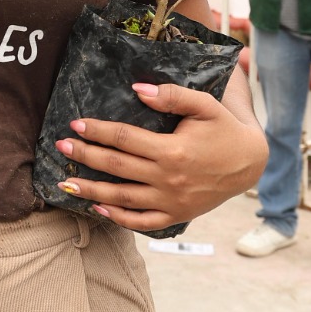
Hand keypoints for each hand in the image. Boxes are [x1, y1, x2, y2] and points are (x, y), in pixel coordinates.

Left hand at [54, 83, 265, 232]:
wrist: (249, 163)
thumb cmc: (223, 129)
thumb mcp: (204, 105)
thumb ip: (171, 96)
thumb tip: (137, 90)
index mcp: (172, 150)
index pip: (124, 139)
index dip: (97, 130)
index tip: (75, 123)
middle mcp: (168, 179)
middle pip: (116, 168)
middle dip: (85, 156)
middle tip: (61, 147)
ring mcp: (171, 201)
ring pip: (122, 198)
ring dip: (91, 190)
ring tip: (65, 183)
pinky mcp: (176, 215)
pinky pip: (142, 222)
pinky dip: (118, 218)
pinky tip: (98, 209)